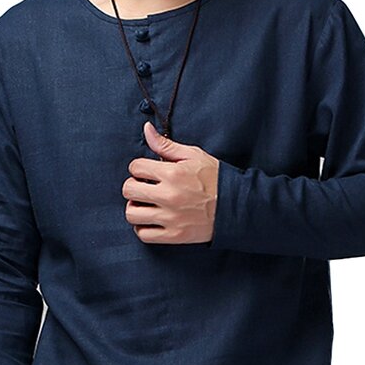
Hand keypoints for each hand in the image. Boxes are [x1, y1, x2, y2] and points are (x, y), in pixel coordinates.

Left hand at [122, 121, 218, 243]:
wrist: (236, 207)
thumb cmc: (215, 179)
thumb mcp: (193, 155)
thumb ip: (166, 145)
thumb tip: (146, 129)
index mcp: (173, 173)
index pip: (135, 167)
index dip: (139, 167)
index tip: (148, 172)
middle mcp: (169, 195)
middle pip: (129, 190)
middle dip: (134, 186)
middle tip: (145, 188)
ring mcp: (170, 217)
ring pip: (131, 214)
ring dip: (135, 208)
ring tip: (145, 205)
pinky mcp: (174, 235)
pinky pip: (144, 234)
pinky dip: (142, 228)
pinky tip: (151, 221)